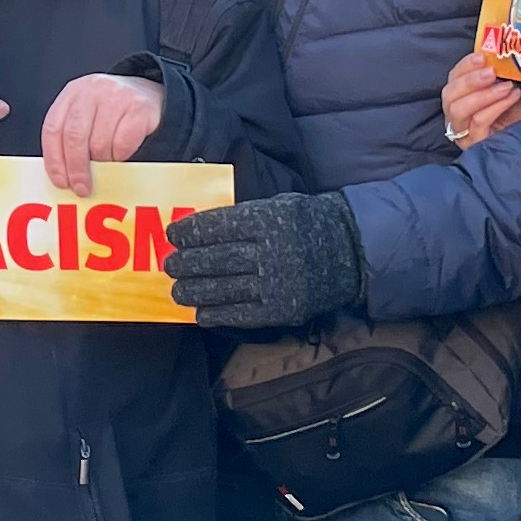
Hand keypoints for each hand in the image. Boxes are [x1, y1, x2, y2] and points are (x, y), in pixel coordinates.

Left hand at [39, 72, 163, 188]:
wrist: (149, 93)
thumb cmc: (112, 111)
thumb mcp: (87, 115)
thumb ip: (71, 137)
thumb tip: (64, 176)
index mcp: (72, 93)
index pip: (53, 129)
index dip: (54, 160)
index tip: (61, 182)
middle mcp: (91, 91)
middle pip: (74, 137)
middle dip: (76, 169)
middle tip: (81, 188)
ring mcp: (115, 96)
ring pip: (99, 143)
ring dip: (102, 162)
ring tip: (107, 162)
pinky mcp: (138, 107)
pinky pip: (122, 144)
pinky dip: (120, 156)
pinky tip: (121, 154)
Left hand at [161, 192, 365, 331]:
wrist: (351, 251)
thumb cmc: (307, 222)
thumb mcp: (278, 205)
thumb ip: (245, 217)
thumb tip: (203, 229)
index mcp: (268, 220)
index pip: (219, 227)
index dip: (191, 232)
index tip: (173, 234)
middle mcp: (270, 252)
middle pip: (216, 259)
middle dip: (187, 263)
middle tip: (169, 265)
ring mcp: (276, 283)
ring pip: (224, 289)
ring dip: (194, 291)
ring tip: (177, 290)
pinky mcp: (281, 309)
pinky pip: (241, 314)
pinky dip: (217, 314)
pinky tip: (200, 313)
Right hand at [441, 48, 520, 148]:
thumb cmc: (518, 109)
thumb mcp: (506, 85)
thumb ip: (497, 72)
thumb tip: (498, 51)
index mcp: (459, 98)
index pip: (452, 79)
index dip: (465, 66)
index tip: (482, 57)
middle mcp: (455, 116)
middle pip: (449, 95)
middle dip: (470, 81)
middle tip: (491, 72)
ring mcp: (463, 132)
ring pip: (459, 110)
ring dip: (483, 94)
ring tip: (507, 86)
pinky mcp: (475, 144)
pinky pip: (478, 123)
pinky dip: (495, 107)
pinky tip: (512, 97)